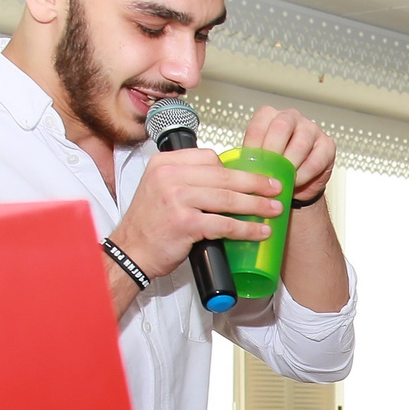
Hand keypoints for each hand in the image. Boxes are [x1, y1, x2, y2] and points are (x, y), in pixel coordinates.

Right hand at [111, 144, 290, 280]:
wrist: (131, 251)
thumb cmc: (150, 224)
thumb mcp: (161, 188)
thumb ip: (188, 179)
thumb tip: (227, 180)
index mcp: (165, 163)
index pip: (211, 158)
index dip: (238, 168)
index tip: (258, 176)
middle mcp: (169, 176)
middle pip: (224, 176)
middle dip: (256, 183)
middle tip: (276, 189)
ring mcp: (176, 198)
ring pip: (227, 198)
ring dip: (256, 205)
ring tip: (274, 210)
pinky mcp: (185, 222)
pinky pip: (224, 224)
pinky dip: (245, 228)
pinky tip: (259, 232)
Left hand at [240, 104, 336, 204]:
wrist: (297, 184)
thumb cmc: (275, 169)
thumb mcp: (257, 162)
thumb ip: (249, 160)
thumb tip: (233, 170)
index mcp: (269, 116)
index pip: (259, 125)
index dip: (253, 147)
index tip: (249, 166)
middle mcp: (291, 117)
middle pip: (281, 127)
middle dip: (272, 153)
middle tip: (267, 173)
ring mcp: (311, 129)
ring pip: (301, 143)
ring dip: (290, 165)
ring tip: (282, 181)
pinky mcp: (327, 145)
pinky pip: (316, 159)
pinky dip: (305, 174)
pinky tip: (296, 182)